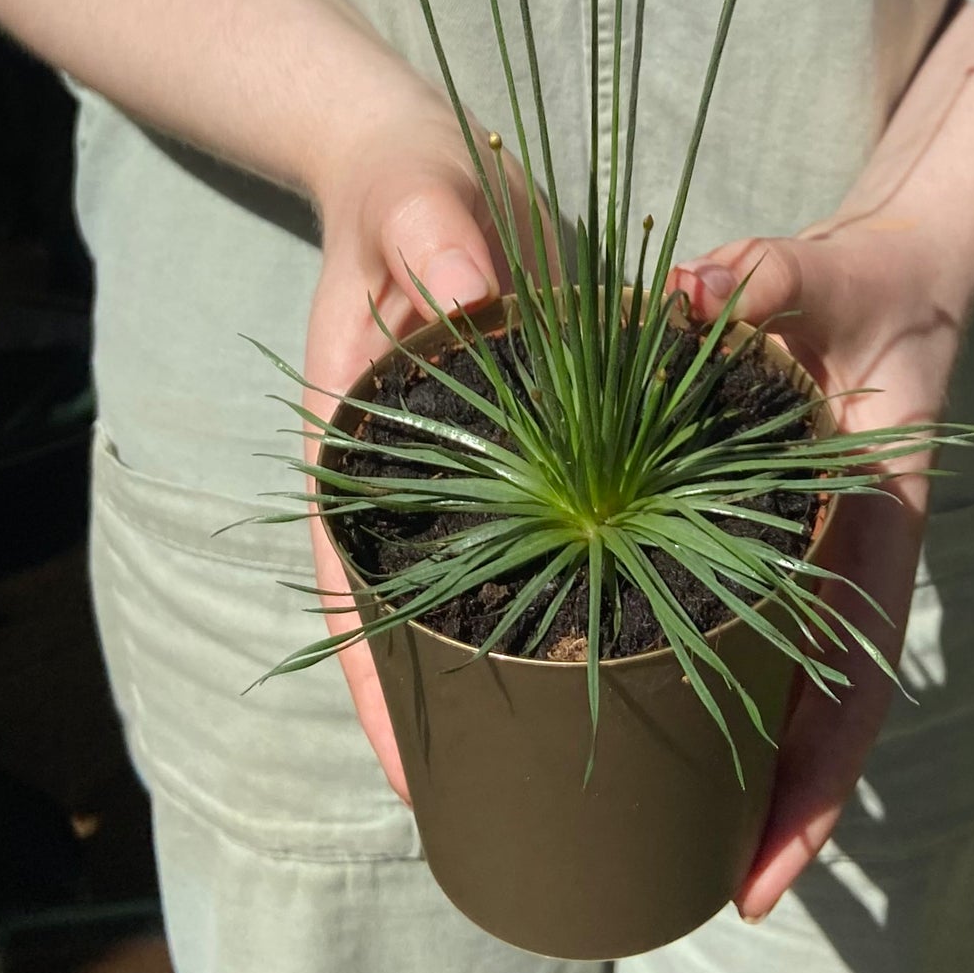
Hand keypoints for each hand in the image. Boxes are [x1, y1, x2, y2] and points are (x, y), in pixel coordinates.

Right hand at [301, 91, 527, 800]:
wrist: (422, 165)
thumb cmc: (407, 183)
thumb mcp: (415, 194)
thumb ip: (431, 231)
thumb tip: (471, 290)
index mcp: (351, 440)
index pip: (349, 583)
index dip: (373, 685)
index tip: (412, 774)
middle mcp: (399, 476)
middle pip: (407, 618)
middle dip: (445, 714)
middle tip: (510, 807)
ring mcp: (453, 472)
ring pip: (468, 596)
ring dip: (507, 673)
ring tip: (573, 765)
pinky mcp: (510, 454)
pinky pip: (531, 544)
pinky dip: (562, 600)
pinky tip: (623, 648)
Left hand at [672, 215, 973, 920]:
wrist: (902, 269)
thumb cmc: (874, 286)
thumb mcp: (830, 275)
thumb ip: (772, 276)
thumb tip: (690, 286)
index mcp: (876, 530)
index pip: (851, 686)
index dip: (812, 787)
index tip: (765, 877)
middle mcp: (846, 562)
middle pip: (817, 718)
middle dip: (772, 812)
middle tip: (706, 896)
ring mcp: (813, 553)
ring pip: (784, 682)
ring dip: (744, 763)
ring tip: (670, 843)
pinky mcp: (775, 526)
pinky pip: (748, 620)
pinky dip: (717, 678)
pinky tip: (656, 715)